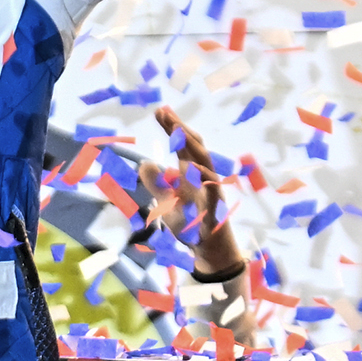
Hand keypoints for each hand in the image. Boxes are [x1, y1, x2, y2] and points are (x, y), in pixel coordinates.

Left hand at [149, 108, 241, 273]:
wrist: (210, 250)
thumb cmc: (190, 224)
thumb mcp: (166, 203)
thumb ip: (156, 183)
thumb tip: (145, 163)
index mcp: (192, 173)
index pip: (183, 145)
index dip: (173, 128)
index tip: (160, 111)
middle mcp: (204, 177)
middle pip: (195, 147)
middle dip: (180, 129)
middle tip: (164, 112)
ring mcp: (212, 191)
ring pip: (205, 162)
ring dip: (191, 145)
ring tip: (177, 129)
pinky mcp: (216, 208)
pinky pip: (211, 189)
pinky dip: (202, 178)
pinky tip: (190, 167)